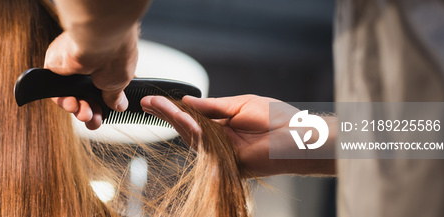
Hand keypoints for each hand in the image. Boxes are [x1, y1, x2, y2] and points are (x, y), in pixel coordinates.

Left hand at [44, 29, 137, 129]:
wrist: (98, 40)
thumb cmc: (114, 53)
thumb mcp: (120, 81)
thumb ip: (115, 95)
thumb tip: (119, 105)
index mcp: (107, 65)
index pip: (101, 90)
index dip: (102, 106)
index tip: (104, 116)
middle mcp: (89, 65)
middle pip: (85, 96)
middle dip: (90, 112)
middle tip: (93, 121)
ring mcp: (72, 65)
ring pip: (70, 95)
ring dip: (78, 108)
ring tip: (85, 114)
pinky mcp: (55, 65)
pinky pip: (56, 90)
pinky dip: (63, 100)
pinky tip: (71, 104)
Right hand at [141, 95, 334, 176]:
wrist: (297, 135)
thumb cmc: (277, 119)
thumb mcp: (240, 104)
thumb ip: (213, 106)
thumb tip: (189, 101)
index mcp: (222, 125)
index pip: (193, 117)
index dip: (174, 108)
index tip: (155, 99)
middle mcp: (218, 140)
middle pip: (186, 127)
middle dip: (166, 113)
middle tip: (147, 102)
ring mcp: (220, 151)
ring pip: (190, 135)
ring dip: (173, 119)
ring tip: (157, 104)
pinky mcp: (225, 160)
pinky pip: (204, 144)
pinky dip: (191, 129)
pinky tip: (180, 117)